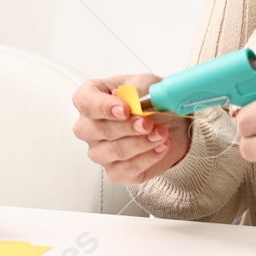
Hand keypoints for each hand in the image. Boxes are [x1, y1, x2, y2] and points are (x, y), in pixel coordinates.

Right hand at [71, 74, 190, 184]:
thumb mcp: (148, 84)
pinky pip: (127, 170)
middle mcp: (88, 127)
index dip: (103, 107)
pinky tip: (161, 146)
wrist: (169, 123)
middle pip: (98, 130)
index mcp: (89, 99)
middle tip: (148, 123)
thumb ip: (139, 88)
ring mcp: (99, 152)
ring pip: (114, 151)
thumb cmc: (149, 100)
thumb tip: (131, 97)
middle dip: (127, 127)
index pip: (85, 103)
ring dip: (141, 143)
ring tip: (161, 133)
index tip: (126, 109)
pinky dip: (148, 158)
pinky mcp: (115, 171)